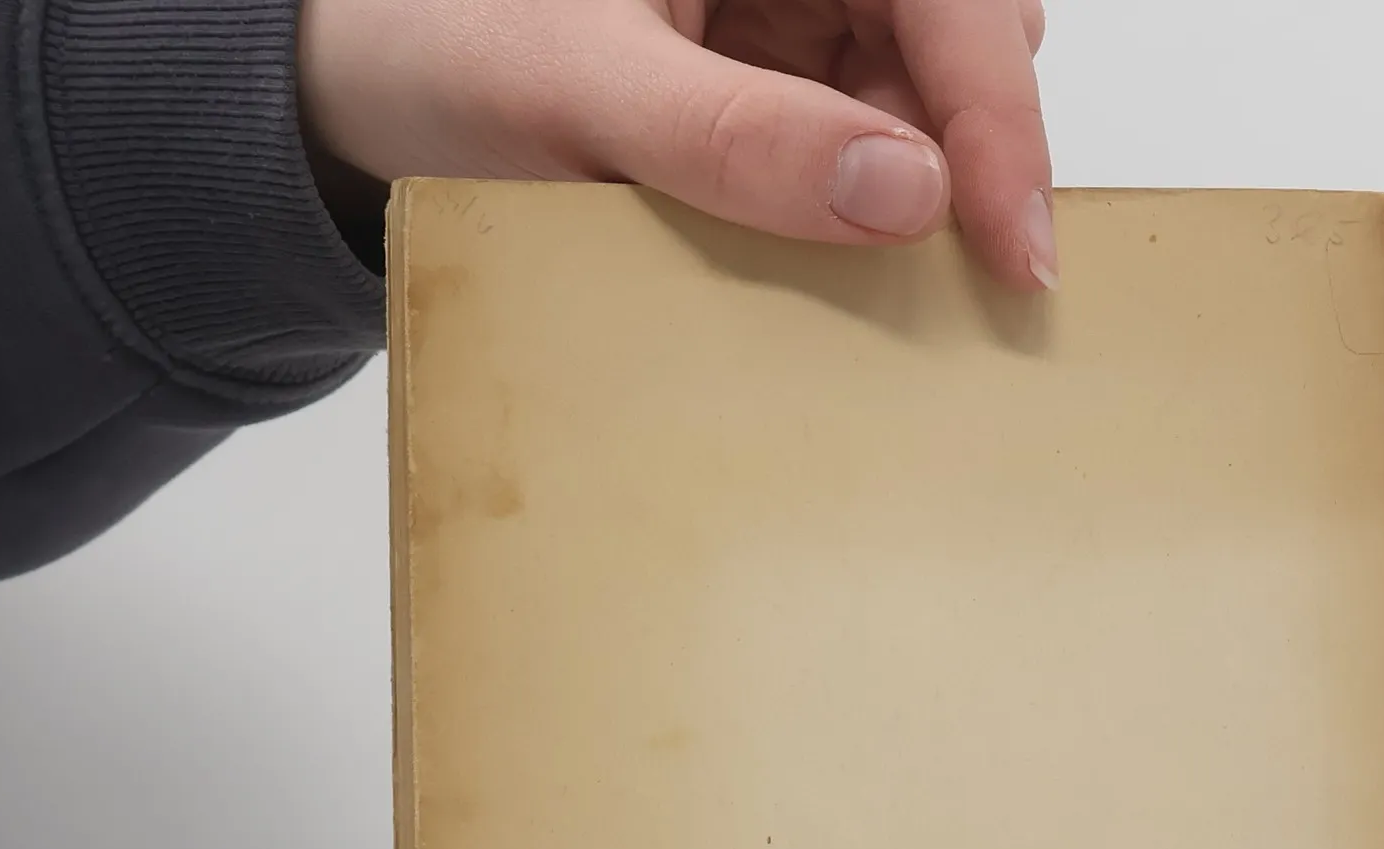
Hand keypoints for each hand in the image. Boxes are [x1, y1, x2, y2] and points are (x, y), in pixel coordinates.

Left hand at [298, 0, 1056, 290]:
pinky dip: (866, 219)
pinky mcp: (779, 88)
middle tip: (959, 279)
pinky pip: (865, 153)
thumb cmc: (445, 39)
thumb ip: (737, 133)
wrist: (367, 84)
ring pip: (926, 110)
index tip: (1016, 251)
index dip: (998, 122)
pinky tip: (834, 269)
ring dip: (921, 204)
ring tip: (872, 287)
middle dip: (973, 157)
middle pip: (964, 45)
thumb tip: (904, 193)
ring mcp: (798, 21)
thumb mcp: (583, 86)